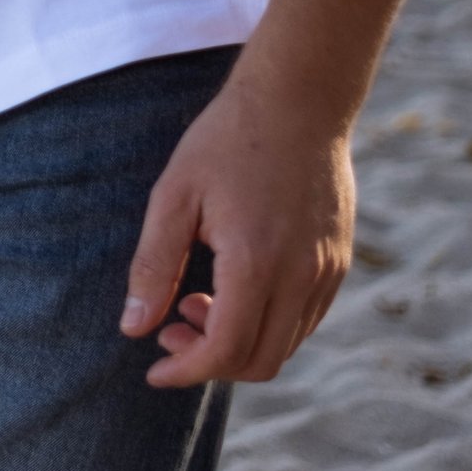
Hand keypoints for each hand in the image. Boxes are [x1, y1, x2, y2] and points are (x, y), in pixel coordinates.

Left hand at [119, 60, 356, 387]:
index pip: (225, 351)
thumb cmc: (227, 140)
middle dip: (210, 362)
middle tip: (171, 328)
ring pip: (286, 344)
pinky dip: (268, 324)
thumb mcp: (174, 195)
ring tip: (197, 300)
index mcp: (256, 262)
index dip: (186, 371)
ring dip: (239, 343)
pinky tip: (235, 289)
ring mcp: (327, 271)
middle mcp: (301, 276)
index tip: (154, 369)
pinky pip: (306, 319)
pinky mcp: (339, 261)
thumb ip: (153, 265)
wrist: (298, 99)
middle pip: (260, 361)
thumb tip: (132, 327)